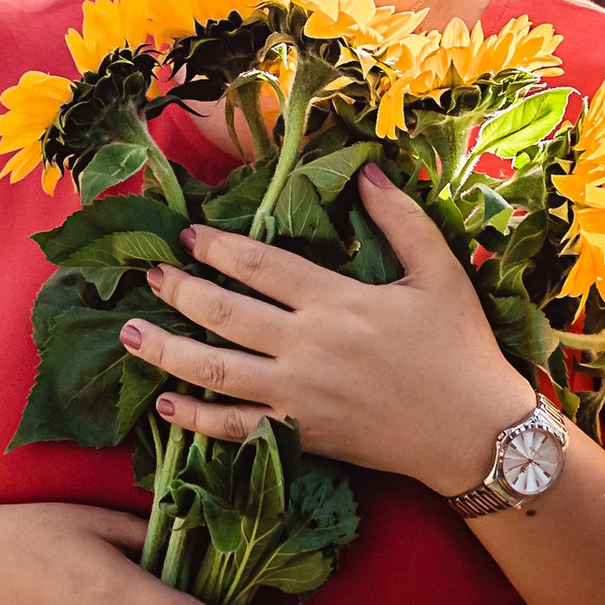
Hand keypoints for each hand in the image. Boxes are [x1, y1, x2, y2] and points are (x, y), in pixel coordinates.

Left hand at [118, 167, 529, 497]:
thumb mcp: (440, 271)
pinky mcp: (301, 436)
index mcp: (338, 301)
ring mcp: (299, 397)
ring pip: (216, 372)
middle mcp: (308, 347)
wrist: (474, 431)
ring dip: (167, 351)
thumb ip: (399, 218)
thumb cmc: (460, 347)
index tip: (187, 235)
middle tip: (150, 275)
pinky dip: (195, 421)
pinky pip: (236, 430)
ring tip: (129, 334)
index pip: (261, 266)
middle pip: (225, 314)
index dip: (217, 248)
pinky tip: (165, 406)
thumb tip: (364, 169)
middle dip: (181, 291)